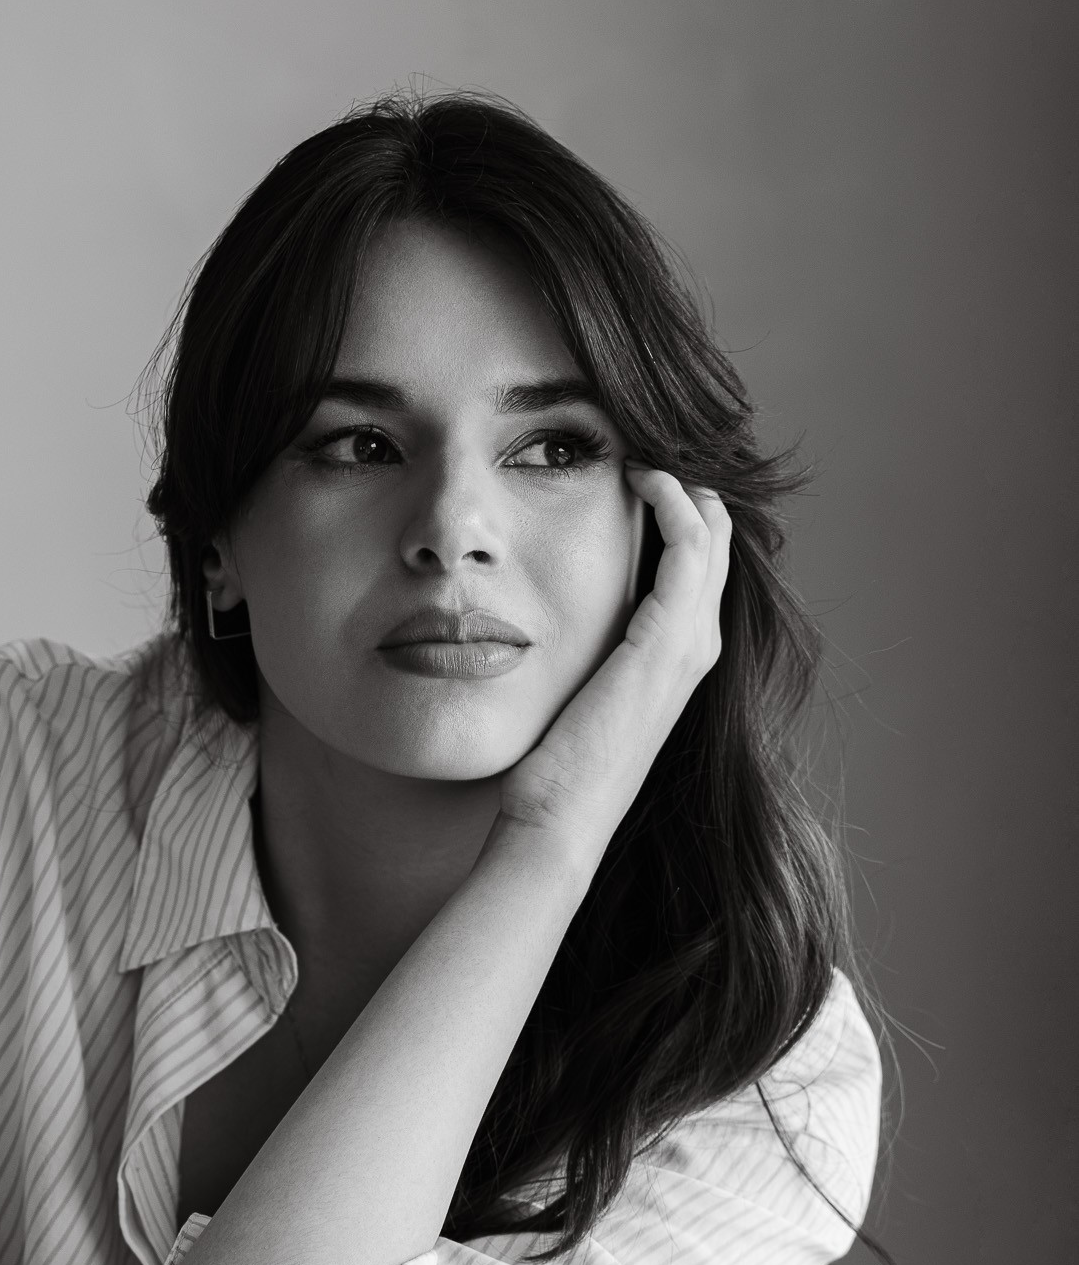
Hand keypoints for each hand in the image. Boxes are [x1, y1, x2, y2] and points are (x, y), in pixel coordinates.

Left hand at [498, 467, 730, 866]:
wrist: (559, 817)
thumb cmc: (555, 765)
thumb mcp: (576, 689)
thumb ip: (584, 648)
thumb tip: (549, 611)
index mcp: (678, 657)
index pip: (699, 561)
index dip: (676, 510)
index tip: (631, 472)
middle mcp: (698, 647)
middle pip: (716, 539)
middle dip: (685, 487)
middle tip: (641, 446)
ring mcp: (691, 644)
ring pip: (711, 533)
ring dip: (681, 483)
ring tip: (643, 449)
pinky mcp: (669, 640)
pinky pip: (690, 544)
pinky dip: (673, 501)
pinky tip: (641, 475)